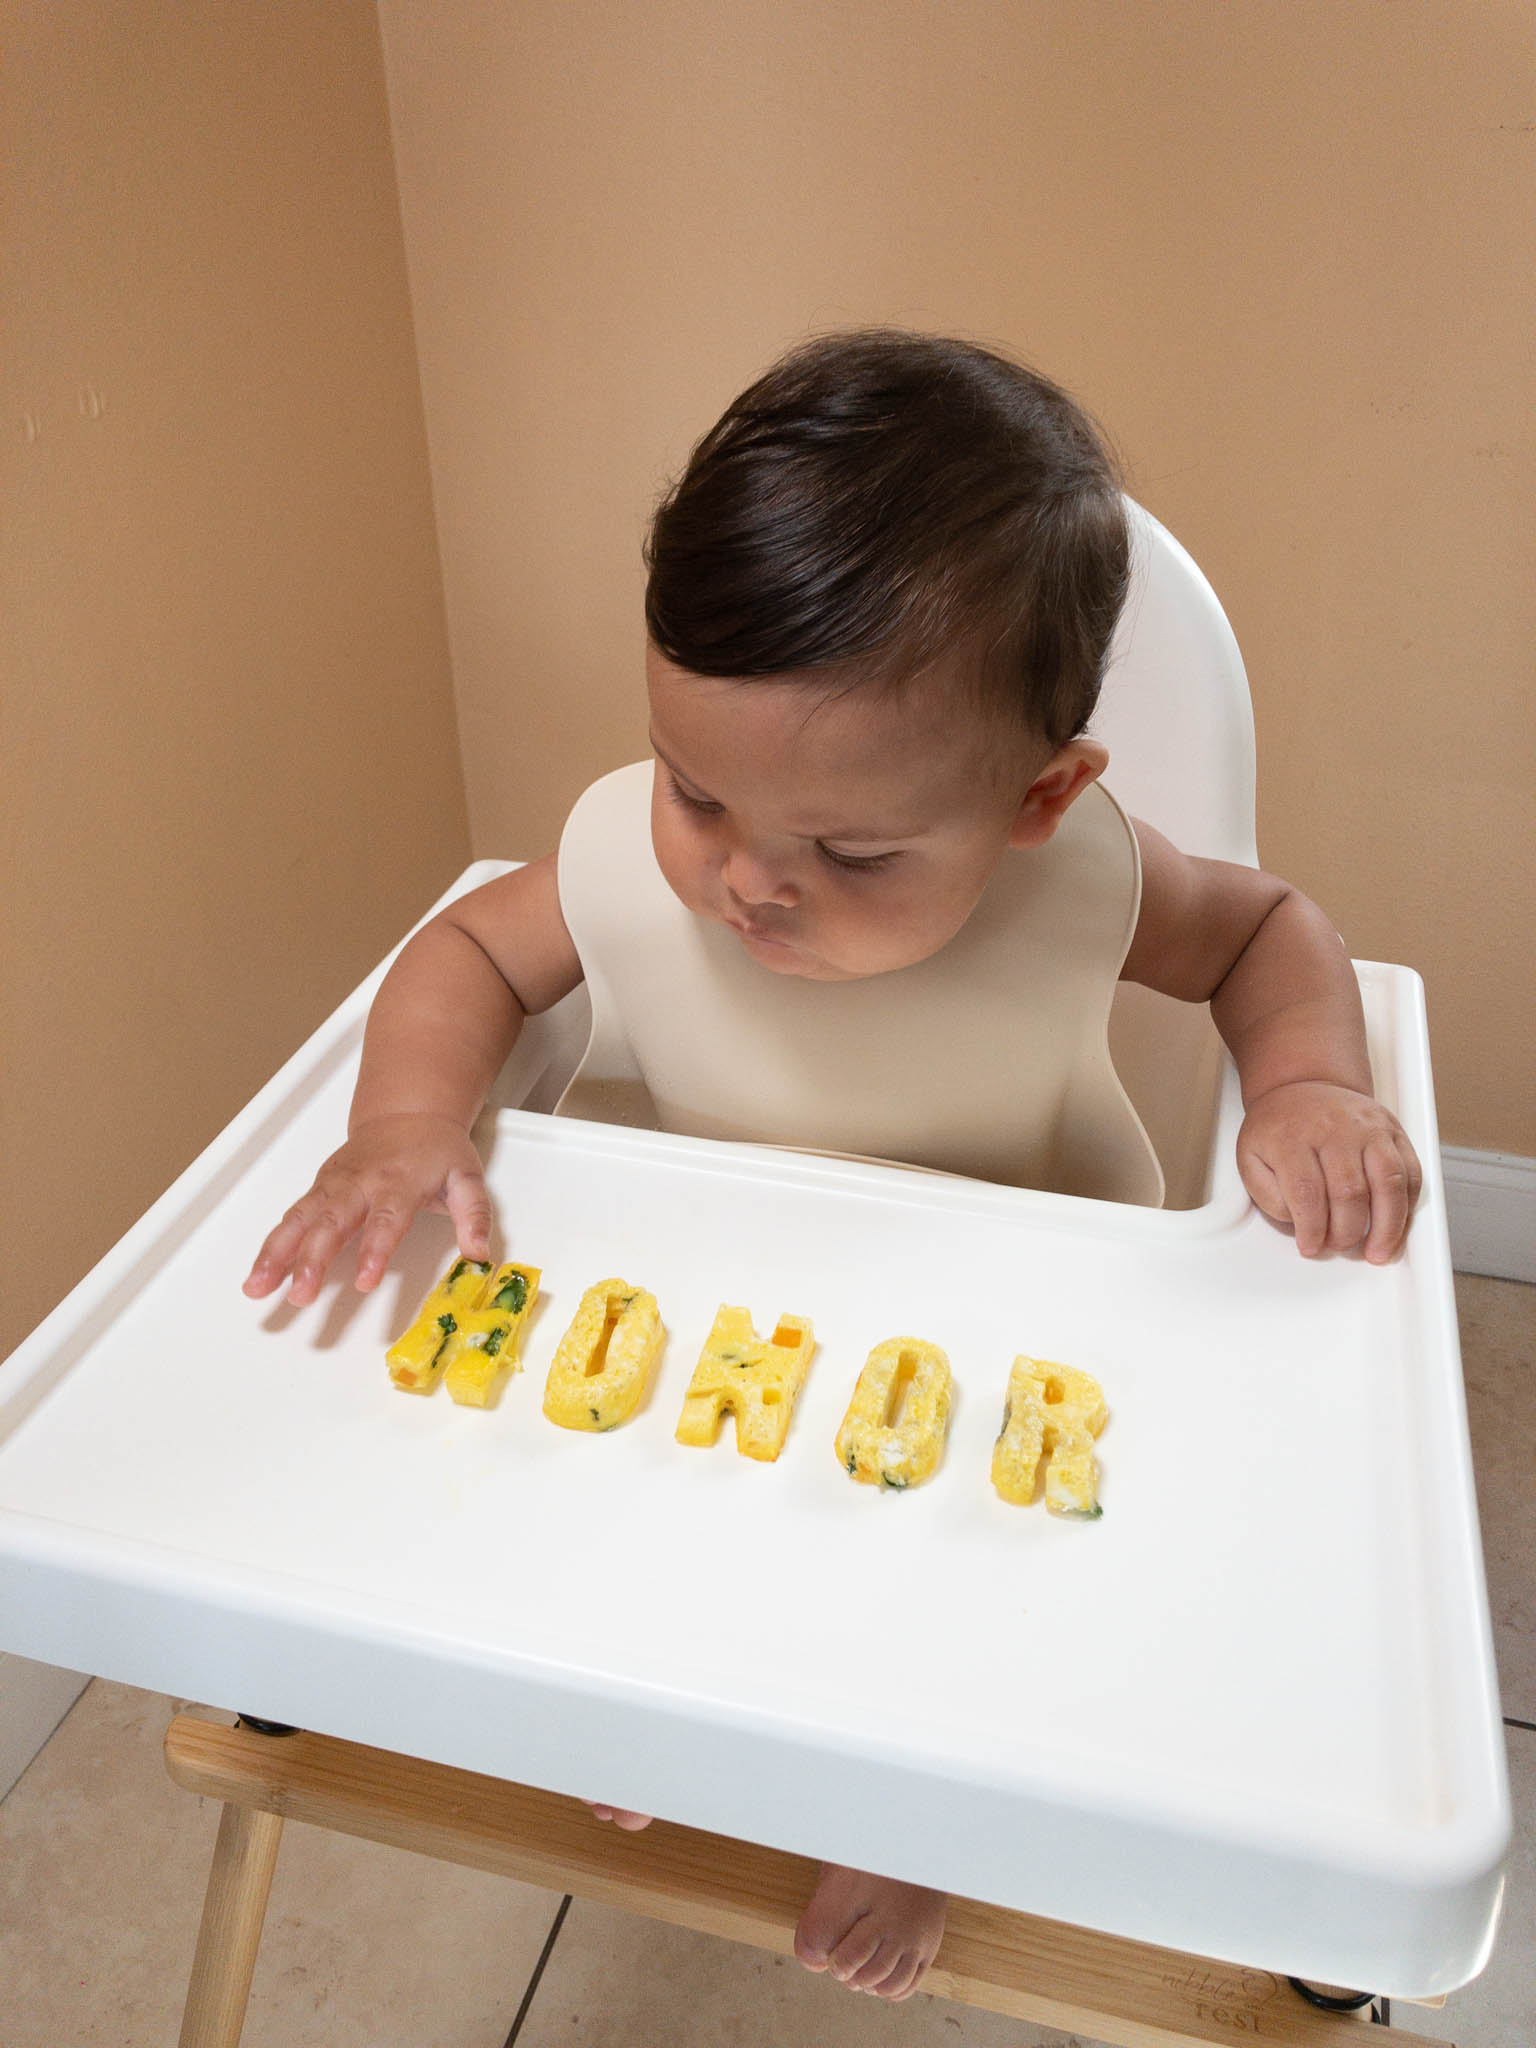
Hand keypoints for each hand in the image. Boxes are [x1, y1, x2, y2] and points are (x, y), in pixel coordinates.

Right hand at [243, 1113, 493, 1305]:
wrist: (408, 1112)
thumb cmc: (437, 1150)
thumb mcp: (468, 1178)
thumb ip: (475, 1216)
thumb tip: (481, 1255)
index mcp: (398, 1182)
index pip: (385, 1220)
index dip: (374, 1250)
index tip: (364, 1281)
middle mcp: (359, 1183)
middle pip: (331, 1222)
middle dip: (312, 1259)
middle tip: (301, 1295)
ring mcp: (333, 1185)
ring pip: (299, 1219)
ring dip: (276, 1254)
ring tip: (257, 1288)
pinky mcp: (318, 1189)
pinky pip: (290, 1218)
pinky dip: (271, 1246)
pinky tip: (258, 1274)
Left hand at [1236, 1081, 1421, 1263]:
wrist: (1302, 1086)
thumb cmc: (1278, 1127)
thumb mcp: (1250, 1156)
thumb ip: (1266, 1193)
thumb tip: (1298, 1222)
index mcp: (1293, 1137)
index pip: (1306, 1193)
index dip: (1311, 1229)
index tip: (1310, 1247)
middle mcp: (1334, 1130)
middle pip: (1349, 1192)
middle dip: (1346, 1232)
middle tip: (1339, 1246)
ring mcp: (1368, 1128)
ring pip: (1389, 1182)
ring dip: (1387, 1225)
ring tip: (1378, 1251)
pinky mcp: (1393, 1129)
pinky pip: (1411, 1171)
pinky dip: (1408, 1203)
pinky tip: (1397, 1223)